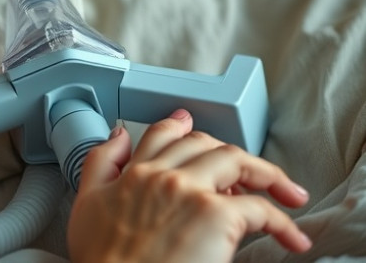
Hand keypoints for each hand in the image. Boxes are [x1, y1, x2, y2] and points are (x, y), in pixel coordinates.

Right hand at [67, 109, 311, 262]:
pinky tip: (289, 236)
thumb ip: (100, 163)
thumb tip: (118, 135)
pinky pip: (261, 208)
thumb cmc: (102, 260)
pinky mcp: (217, 215)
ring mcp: (192, 191)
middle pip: (207, 144)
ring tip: (288, 195)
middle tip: (253, 173)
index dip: (181, 127)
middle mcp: (163, 174)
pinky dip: (282, 221)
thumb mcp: (85, 204)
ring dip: (269, 175)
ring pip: (238, 161)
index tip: (191, 125)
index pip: (164, 134)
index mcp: (134, 172)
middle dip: (231, 154)